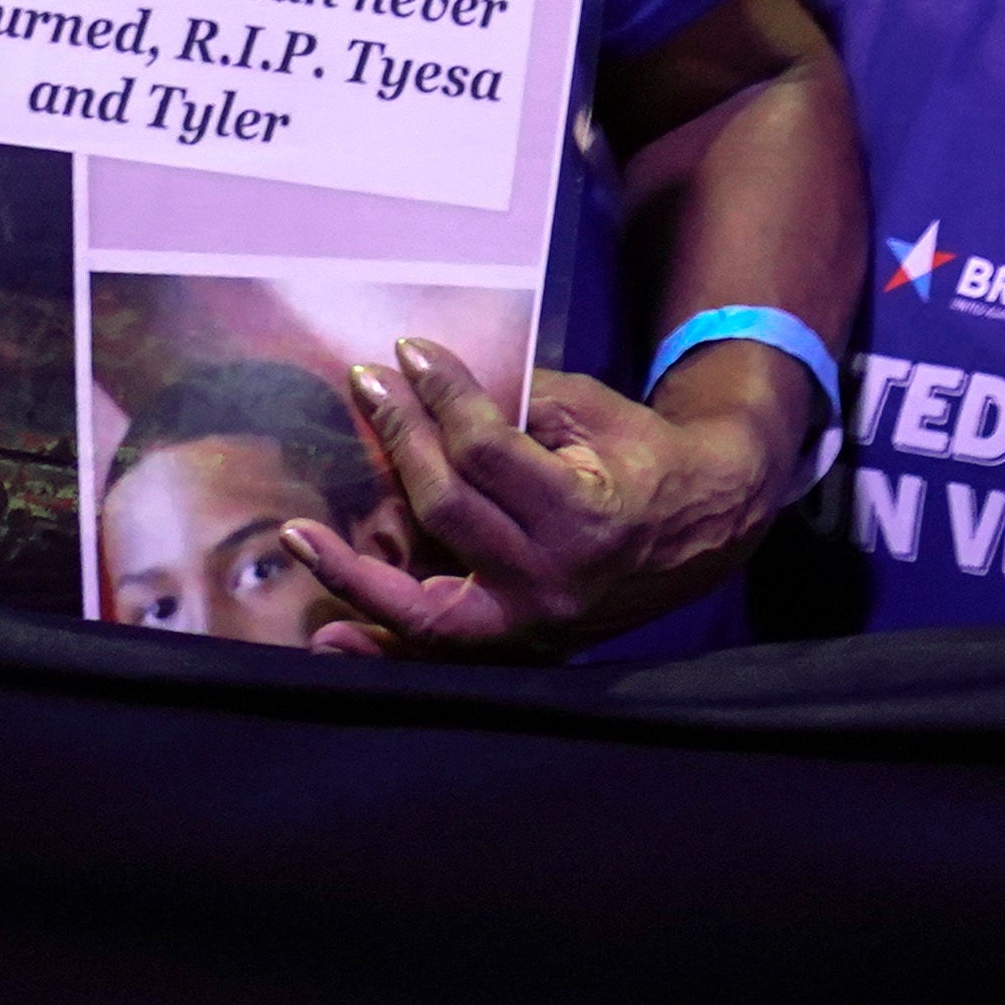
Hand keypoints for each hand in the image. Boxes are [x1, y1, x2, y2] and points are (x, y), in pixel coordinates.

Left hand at [284, 335, 799, 658]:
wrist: (706, 527)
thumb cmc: (641, 458)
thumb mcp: (590, 415)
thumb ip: (509, 404)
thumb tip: (420, 381)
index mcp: (584, 517)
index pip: (484, 451)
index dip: (440, 394)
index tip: (407, 351)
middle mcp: (554, 582)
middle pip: (446, 509)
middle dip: (399, 437)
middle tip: (364, 386)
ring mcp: (534, 625)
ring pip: (428, 606)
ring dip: (356, 572)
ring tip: (299, 536)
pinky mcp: (520, 646)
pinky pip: (439, 653)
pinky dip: (382, 647)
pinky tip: (328, 635)